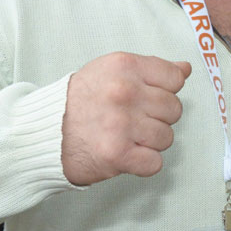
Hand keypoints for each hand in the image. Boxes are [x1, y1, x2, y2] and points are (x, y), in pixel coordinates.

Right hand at [61, 52, 192, 185]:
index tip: (147, 96)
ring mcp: (121, 124)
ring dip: (150, 141)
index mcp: (124, 66)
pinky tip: (126, 153)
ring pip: (167, 137)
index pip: (175, 78)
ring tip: (127, 136)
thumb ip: (150, 69)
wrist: (45, 131)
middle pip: (174, 109)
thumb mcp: (111, 70)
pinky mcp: (117, 154)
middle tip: (133, 119)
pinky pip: (154, 163)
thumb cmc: (80, 100)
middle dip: (157, 117)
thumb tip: (185, 69)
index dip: (165, 90)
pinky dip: (143, 163)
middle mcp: (124, 92)